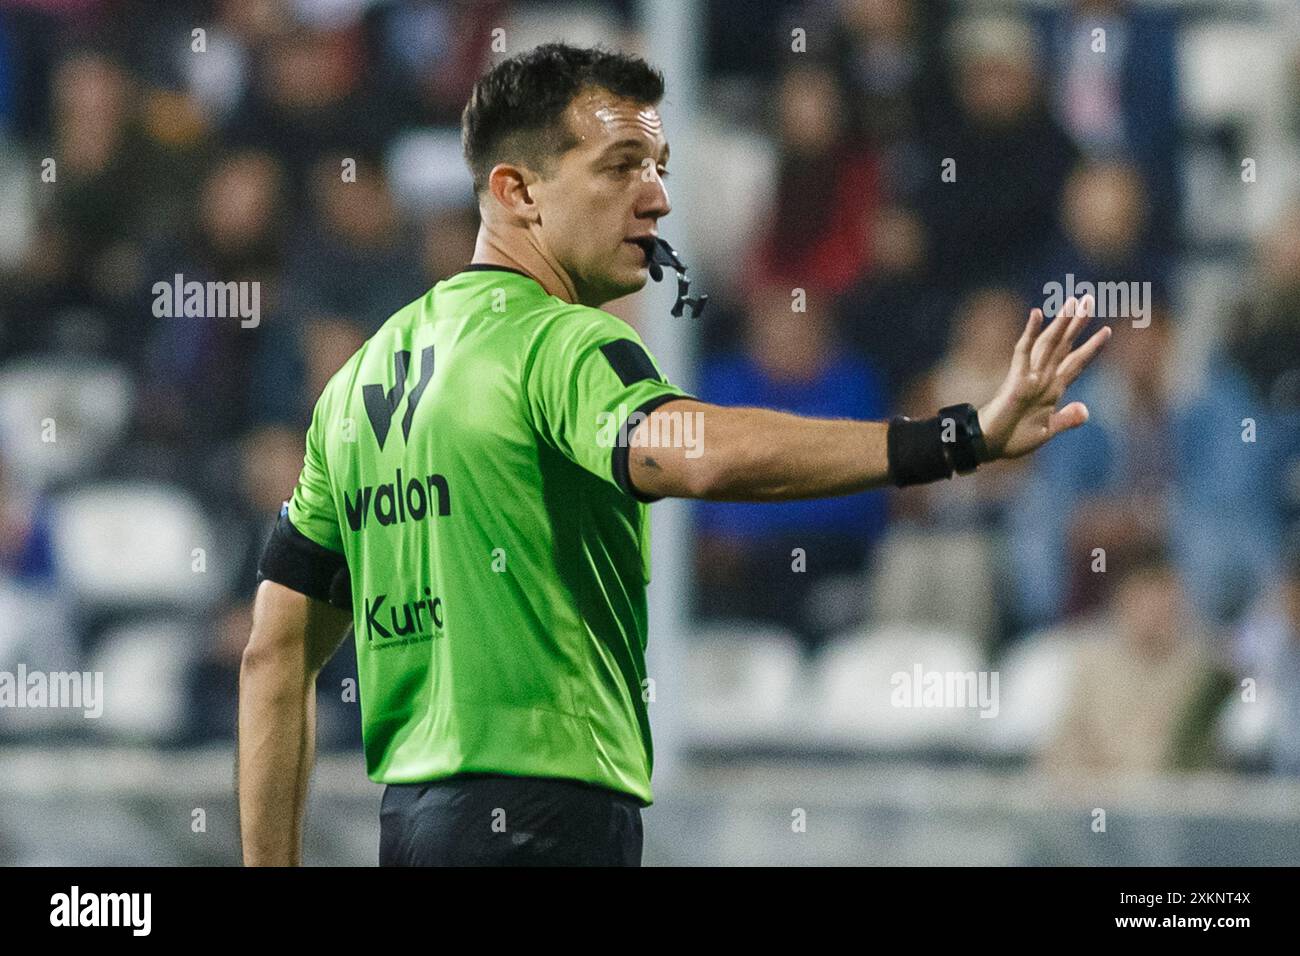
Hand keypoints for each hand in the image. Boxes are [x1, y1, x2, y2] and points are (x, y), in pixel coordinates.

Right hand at [977, 295, 1110, 460]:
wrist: (991, 445)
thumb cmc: (1013, 438)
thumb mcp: (1047, 430)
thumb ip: (1066, 419)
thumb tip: (1085, 410)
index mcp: (1053, 389)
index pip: (1076, 362)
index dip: (1091, 347)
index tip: (1107, 331)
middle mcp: (1043, 377)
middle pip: (1064, 345)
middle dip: (1077, 324)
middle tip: (1090, 299)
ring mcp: (1029, 376)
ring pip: (1049, 343)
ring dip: (1061, 322)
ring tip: (1073, 301)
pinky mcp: (1015, 378)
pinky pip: (1023, 352)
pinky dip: (1030, 333)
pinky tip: (1037, 314)